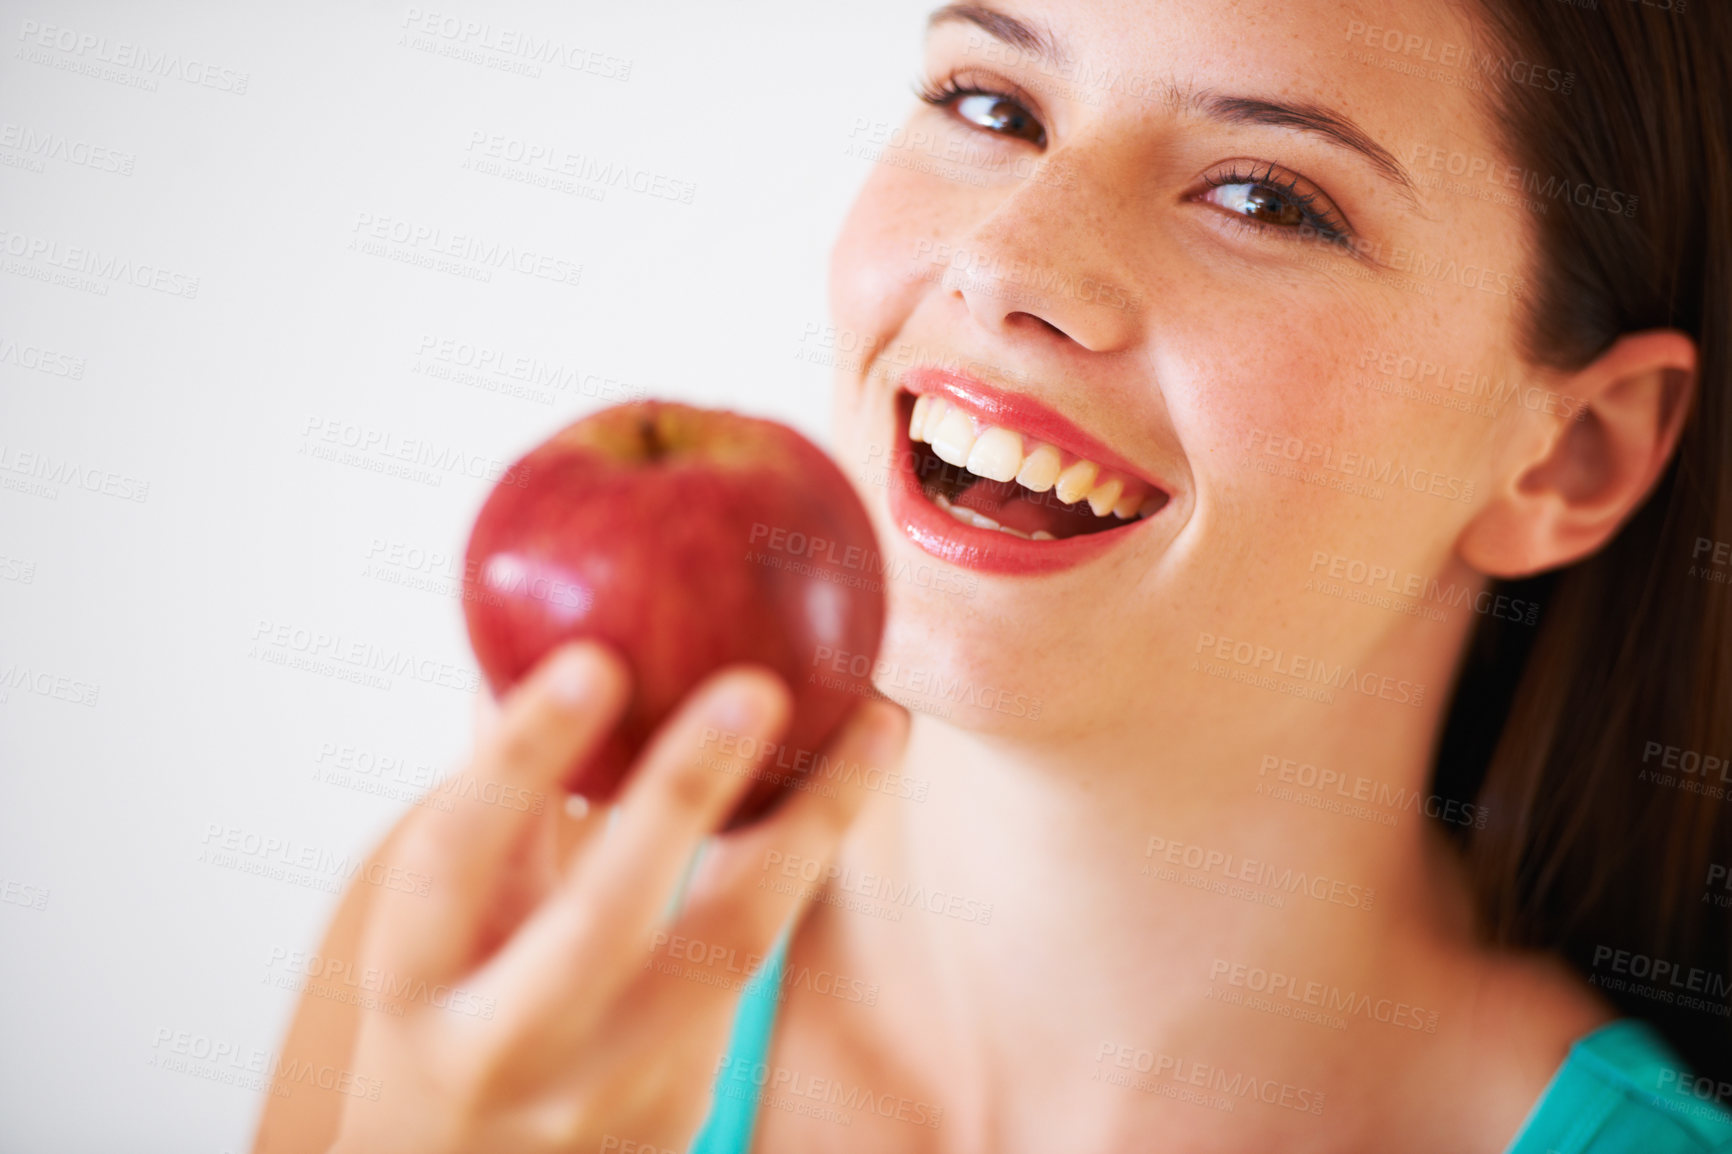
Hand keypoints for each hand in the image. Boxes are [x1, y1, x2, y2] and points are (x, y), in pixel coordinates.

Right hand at [322, 641, 907, 1152]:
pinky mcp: (676, 1114)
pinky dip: (800, 868)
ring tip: (878, 727)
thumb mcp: (432, 935)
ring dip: (811, 827)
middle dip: (683, 794)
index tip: (595, 660)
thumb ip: (491, 811)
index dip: (520, 758)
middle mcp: (499, 1053)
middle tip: (759, 685)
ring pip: (726, 953)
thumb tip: (529, 645)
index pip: (456, 859)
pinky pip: (751, 972)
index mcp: (411, 985)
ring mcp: (598, 1099)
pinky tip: (844, 790)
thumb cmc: (442, 1023)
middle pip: (604, 922)